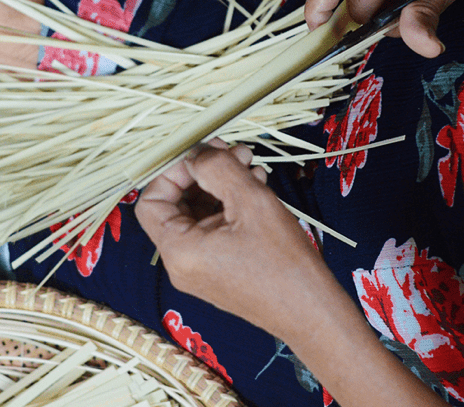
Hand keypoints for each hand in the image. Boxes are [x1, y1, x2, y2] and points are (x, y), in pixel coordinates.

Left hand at [136, 143, 328, 337]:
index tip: (204, 154)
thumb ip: (217, 168)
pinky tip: (256, 187)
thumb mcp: (249, 201)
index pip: (151, 200)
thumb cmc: (283, 262)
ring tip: (251, 165)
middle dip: (203, 173)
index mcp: (178, 250)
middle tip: (233, 152)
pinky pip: (213, 229)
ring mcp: (200, 269)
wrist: (312, 311)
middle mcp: (181, 263)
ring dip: (220, 185)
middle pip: (175, 204)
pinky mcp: (219, 271)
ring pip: (198, 214)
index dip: (173, 171)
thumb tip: (197, 153)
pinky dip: (229, 205)